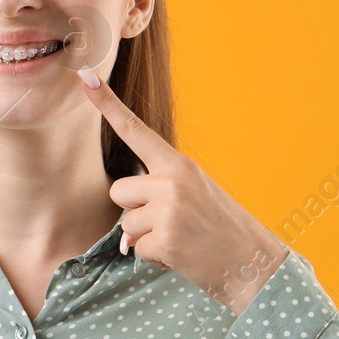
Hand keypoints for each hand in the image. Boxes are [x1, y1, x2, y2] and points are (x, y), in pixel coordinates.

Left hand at [75, 65, 290, 316]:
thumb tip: (125, 234)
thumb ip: (159, 196)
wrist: (253, 262)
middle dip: (135, 211)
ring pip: (126, 225)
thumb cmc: (220, 229)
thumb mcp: (196, 195)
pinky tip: (181, 255)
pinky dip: (155, 258)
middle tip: (171, 222)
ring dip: (146, 238)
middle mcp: (172, 181)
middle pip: (119, 192)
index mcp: (179, 165)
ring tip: (181, 239)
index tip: (84, 77)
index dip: (107, 105)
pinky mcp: (166, 240)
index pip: (135, 130)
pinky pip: (138, 251)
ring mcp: (169, 210)